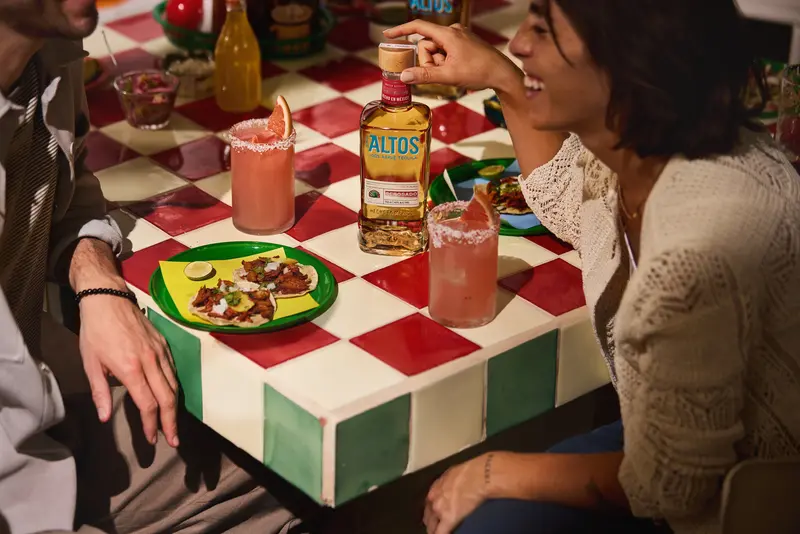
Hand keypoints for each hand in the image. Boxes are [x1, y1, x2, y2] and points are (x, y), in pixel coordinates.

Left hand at [78, 294, 178, 446]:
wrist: (108, 299)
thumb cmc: (95, 332)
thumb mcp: (90, 363)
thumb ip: (100, 391)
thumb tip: (104, 418)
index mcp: (131, 369)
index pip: (148, 403)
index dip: (151, 424)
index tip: (152, 439)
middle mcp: (150, 362)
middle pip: (168, 398)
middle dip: (171, 422)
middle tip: (173, 440)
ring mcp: (160, 352)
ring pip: (174, 384)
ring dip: (175, 408)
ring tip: (174, 424)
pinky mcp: (164, 344)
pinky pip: (173, 370)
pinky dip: (174, 387)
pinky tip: (171, 396)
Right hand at [383, 20, 520, 93]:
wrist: (502, 74)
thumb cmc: (479, 72)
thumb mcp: (449, 76)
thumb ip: (425, 76)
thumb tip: (404, 76)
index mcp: (448, 34)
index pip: (418, 27)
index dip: (401, 31)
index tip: (388, 36)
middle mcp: (452, 31)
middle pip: (427, 45)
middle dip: (429, 61)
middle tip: (443, 73)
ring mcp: (459, 37)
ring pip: (436, 51)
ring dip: (438, 64)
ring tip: (454, 72)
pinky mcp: (463, 44)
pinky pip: (446, 52)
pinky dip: (446, 63)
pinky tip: (458, 70)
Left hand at [424, 454, 489, 533]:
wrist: (479, 475)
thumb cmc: (471, 471)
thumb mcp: (455, 474)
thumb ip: (450, 483)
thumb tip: (454, 486)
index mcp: (436, 487)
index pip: (429, 502)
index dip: (431, 510)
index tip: (433, 514)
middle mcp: (434, 498)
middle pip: (428, 515)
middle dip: (430, 522)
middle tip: (433, 527)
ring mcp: (440, 509)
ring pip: (432, 525)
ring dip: (434, 530)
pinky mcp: (449, 518)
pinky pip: (441, 532)